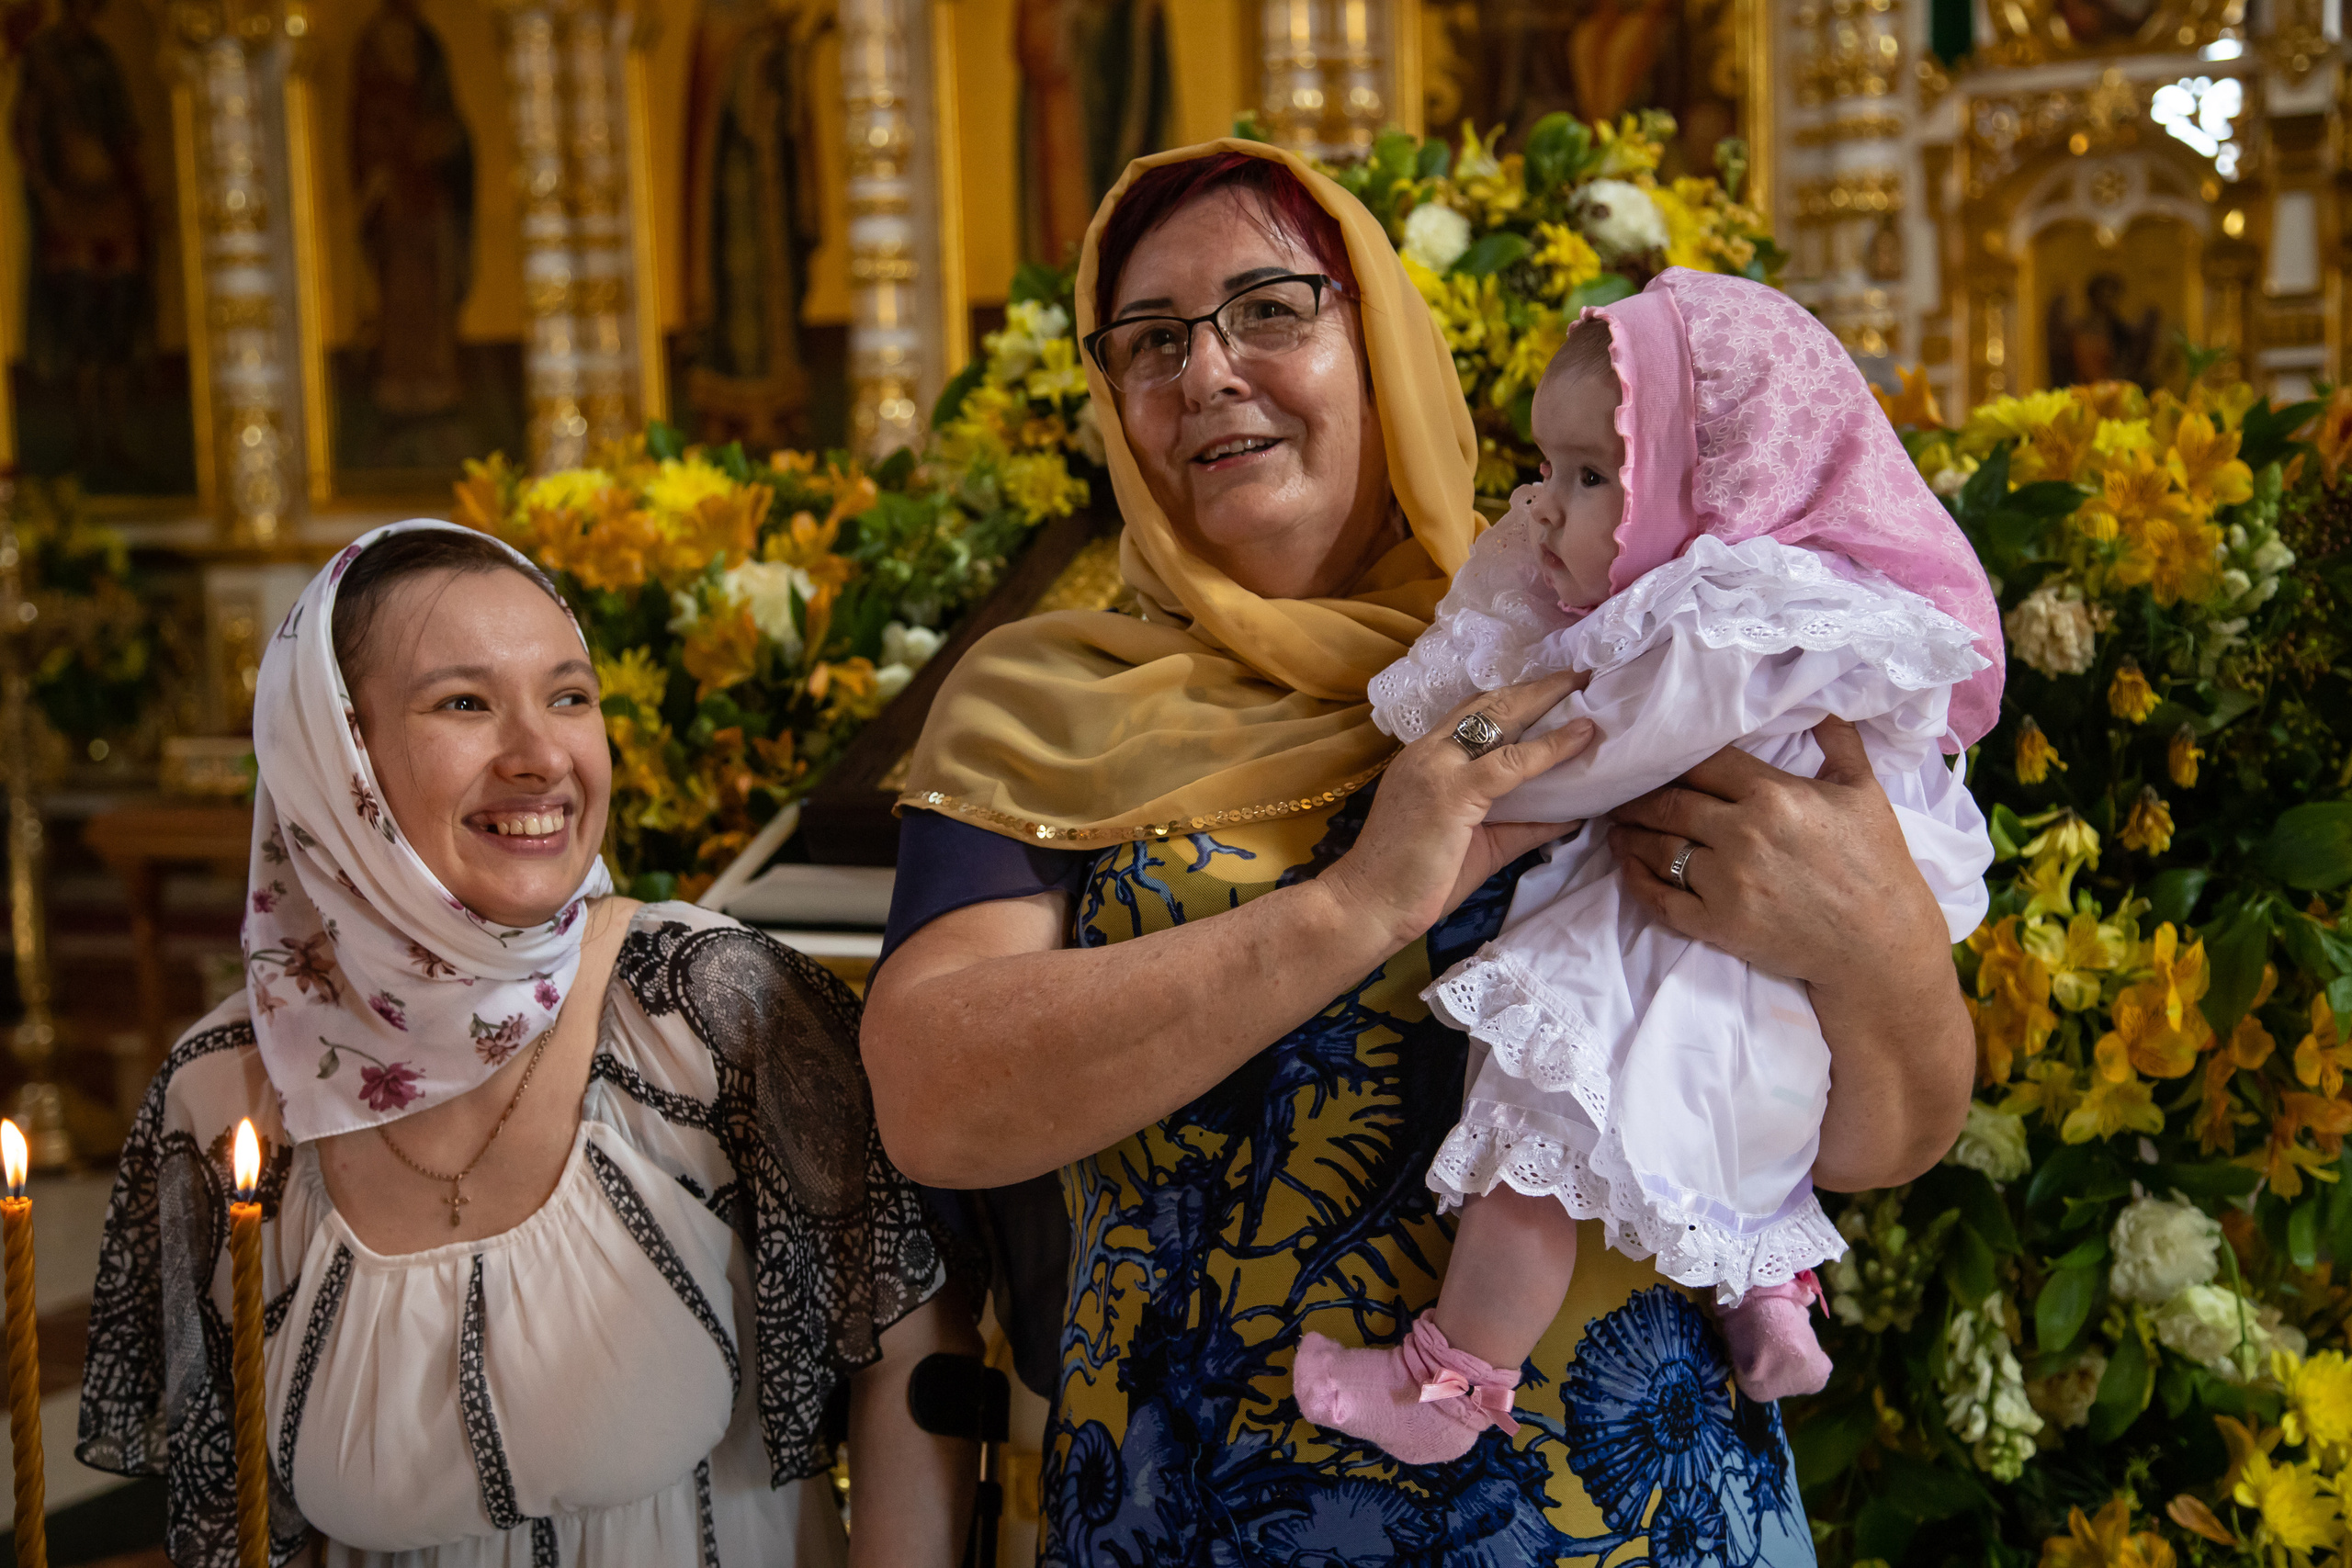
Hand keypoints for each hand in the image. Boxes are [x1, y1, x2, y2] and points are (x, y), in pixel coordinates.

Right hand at [1328, 671, 1596, 948]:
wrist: (1367, 907)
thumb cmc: (1415, 881)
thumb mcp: (1480, 845)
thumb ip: (1522, 824)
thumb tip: (1573, 814)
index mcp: (1426, 758)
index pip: (1471, 713)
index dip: (1512, 696)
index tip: (1550, 687)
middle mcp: (1430, 751)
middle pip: (1489, 704)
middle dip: (1536, 687)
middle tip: (1577, 673)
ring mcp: (1439, 767)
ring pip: (1501, 719)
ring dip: (1546, 699)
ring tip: (1584, 684)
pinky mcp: (1453, 791)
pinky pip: (1512, 762)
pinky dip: (1551, 747)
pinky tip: (1581, 737)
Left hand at [1606, 717, 1947, 986]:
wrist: (1881, 946)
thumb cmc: (1876, 864)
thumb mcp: (1865, 792)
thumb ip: (1839, 741)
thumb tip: (1823, 703)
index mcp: (1772, 794)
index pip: (1701, 764)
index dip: (1670, 759)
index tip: (1649, 757)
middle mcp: (1742, 833)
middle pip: (1669, 804)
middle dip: (1637, 797)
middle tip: (1616, 792)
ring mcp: (1726, 882)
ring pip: (1658, 848)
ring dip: (1630, 834)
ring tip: (1616, 826)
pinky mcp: (1718, 925)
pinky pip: (1660, 898)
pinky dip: (1636, 880)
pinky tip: (1626, 866)